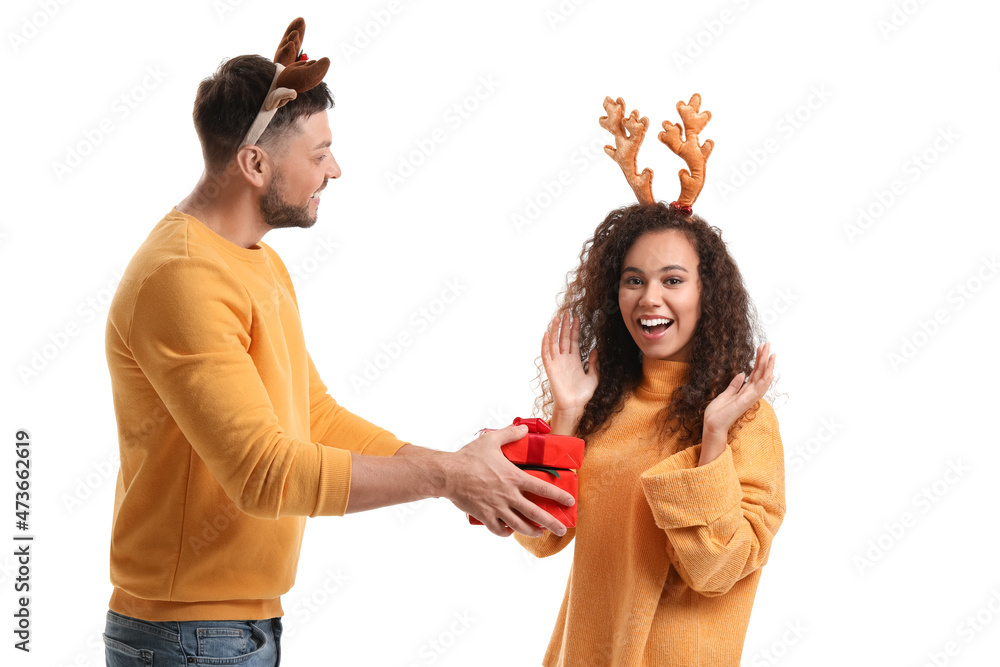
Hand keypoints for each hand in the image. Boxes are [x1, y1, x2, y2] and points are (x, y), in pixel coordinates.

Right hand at [443, 424, 575, 537]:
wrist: (448, 474)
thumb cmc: (469, 457)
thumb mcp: (491, 440)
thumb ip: (510, 434)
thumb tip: (523, 428)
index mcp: (513, 477)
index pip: (542, 488)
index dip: (559, 495)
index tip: (569, 501)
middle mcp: (508, 495)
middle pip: (535, 513)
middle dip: (552, 523)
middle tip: (562, 529)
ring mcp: (497, 508)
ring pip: (520, 525)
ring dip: (532, 531)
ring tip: (540, 533)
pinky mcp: (484, 516)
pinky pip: (499, 529)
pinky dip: (507, 532)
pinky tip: (511, 531)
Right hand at [542, 312, 599, 414]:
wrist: (575, 406)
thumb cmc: (583, 395)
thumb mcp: (594, 377)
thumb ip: (594, 363)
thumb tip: (595, 350)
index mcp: (574, 360)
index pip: (574, 341)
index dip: (575, 329)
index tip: (577, 318)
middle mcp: (565, 360)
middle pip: (564, 338)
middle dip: (566, 325)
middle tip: (567, 312)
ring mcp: (557, 363)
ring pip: (555, 343)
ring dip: (556, 330)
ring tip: (557, 318)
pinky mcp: (551, 369)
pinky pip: (546, 354)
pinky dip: (546, 344)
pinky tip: (547, 334)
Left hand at [703, 343, 775, 442]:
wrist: (712, 426)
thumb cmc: (717, 414)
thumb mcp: (725, 395)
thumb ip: (734, 385)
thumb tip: (741, 374)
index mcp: (744, 392)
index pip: (755, 373)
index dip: (759, 361)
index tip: (761, 348)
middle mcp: (749, 394)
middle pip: (760, 374)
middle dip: (764, 359)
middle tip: (768, 344)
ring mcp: (749, 398)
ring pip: (763, 380)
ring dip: (768, 367)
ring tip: (771, 353)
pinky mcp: (746, 402)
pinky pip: (759, 390)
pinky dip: (765, 381)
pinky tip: (770, 372)